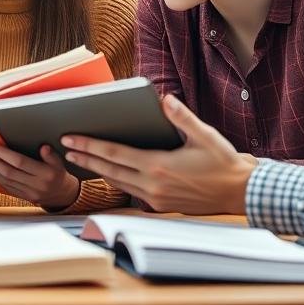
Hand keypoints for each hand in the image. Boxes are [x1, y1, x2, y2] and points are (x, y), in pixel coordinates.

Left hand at [0, 141, 80, 210]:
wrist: (63, 196)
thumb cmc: (58, 176)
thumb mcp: (60, 163)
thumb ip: (51, 155)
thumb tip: (43, 147)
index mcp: (44, 174)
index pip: (18, 161)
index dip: (1, 152)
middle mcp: (35, 184)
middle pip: (7, 171)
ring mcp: (27, 192)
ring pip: (3, 180)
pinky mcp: (22, 197)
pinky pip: (4, 186)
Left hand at [61, 94, 255, 214]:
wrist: (239, 192)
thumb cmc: (223, 161)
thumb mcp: (205, 135)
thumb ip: (182, 117)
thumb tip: (165, 99)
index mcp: (159, 166)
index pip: (114, 154)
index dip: (90, 145)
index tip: (70, 138)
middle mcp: (152, 185)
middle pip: (109, 170)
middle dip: (84, 157)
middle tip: (63, 147)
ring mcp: (156, 198)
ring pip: (117, 182)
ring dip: (97, 170)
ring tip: (78, 158)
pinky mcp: (161, 205)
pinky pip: (130, 191)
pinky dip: (115, 180)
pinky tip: (107, 173)